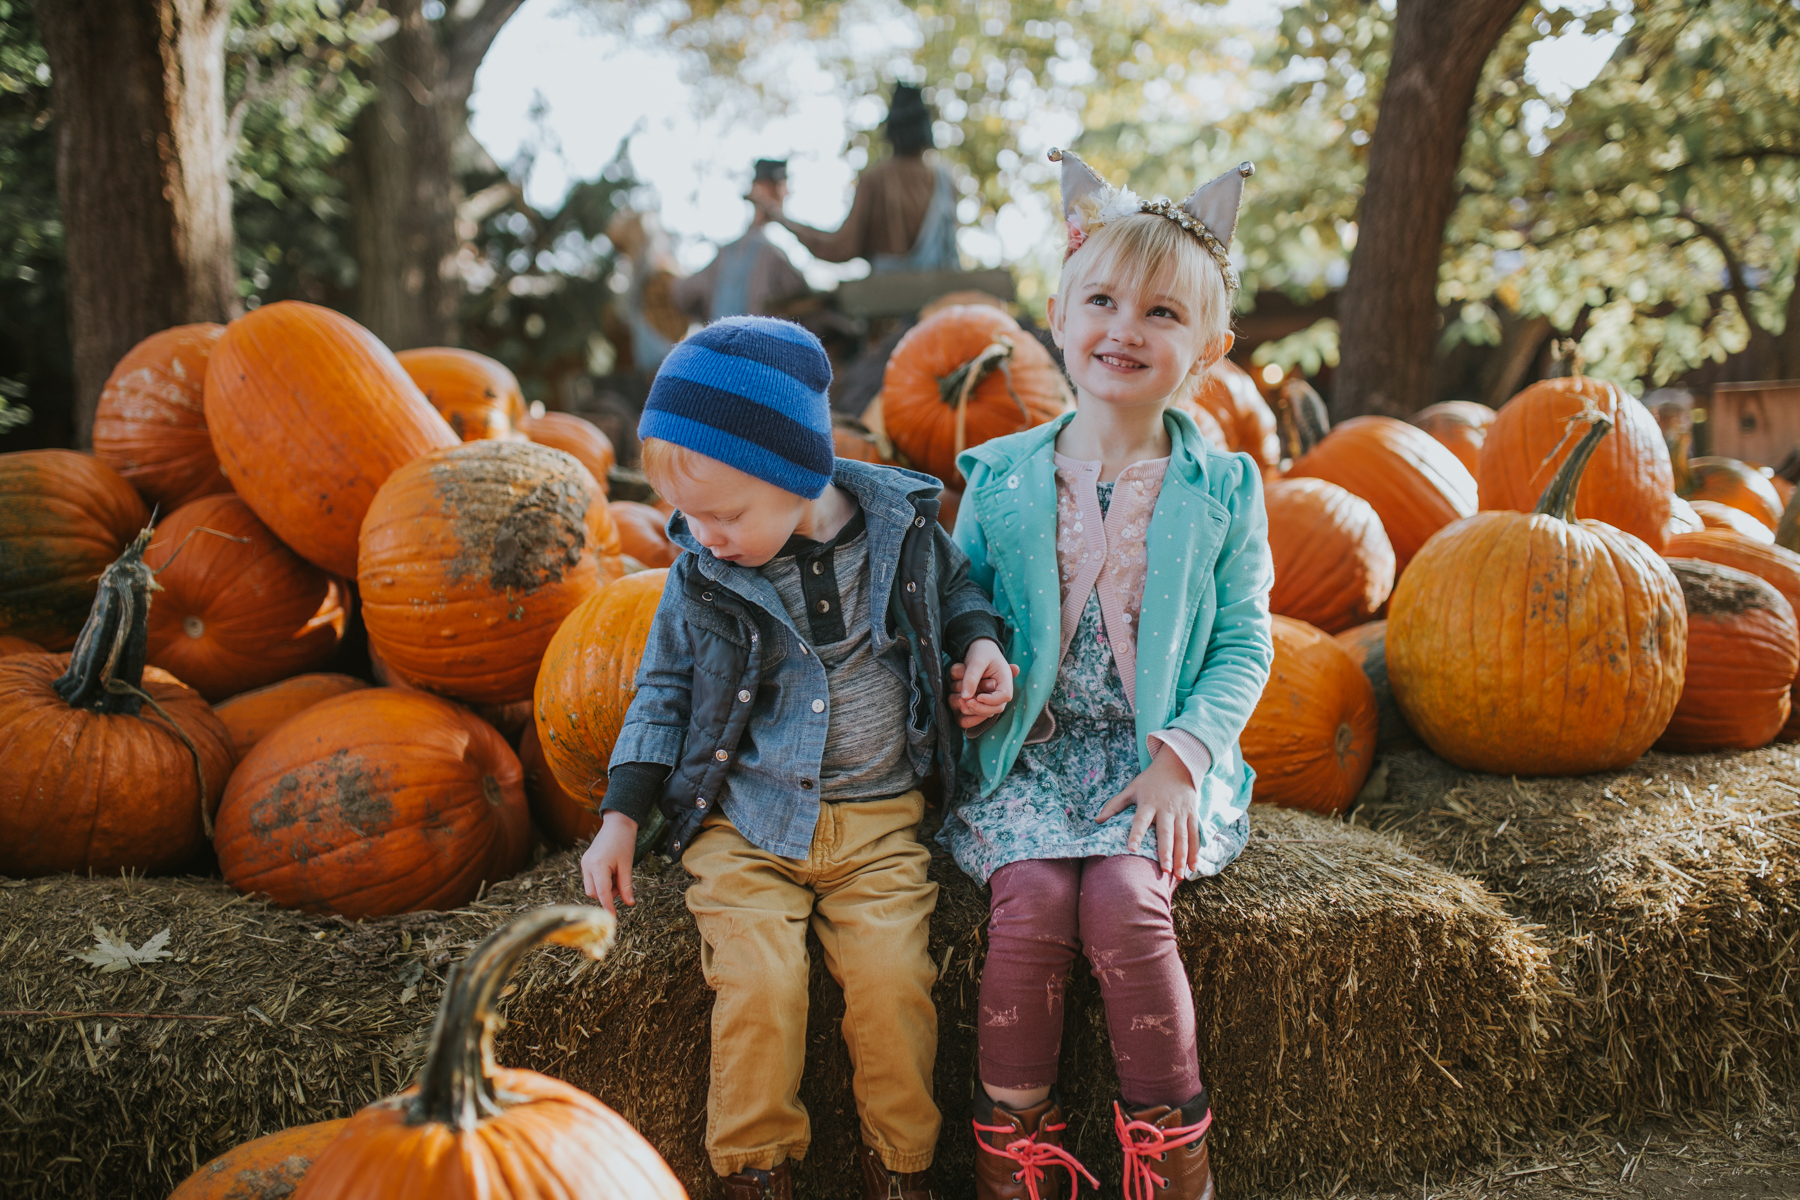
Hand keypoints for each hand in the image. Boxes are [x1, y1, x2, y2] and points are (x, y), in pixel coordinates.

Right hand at [580, 812, 638, 915]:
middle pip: (593, 893)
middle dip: (607, 896)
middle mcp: (587, 866)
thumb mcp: (627, 865)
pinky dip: (601, 882)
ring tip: (617, 876)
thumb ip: (626, 886)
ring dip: (604, 889)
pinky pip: (591, 879)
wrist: (617, 823)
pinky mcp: (585, 862)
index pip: (602, 893)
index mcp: (598, 866)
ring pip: (591, 888)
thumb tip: (629, 903)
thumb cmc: (624, 841)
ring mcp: (584, 863)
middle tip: (621, 885)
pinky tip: (611, 873)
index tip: (613, 919)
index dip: (608, 907)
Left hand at [948, 638, 1016, 729]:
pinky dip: (966, 714)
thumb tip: (966, 697)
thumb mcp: (976, 660)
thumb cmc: (981, 652)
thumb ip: (971, 678)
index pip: (1004, 696)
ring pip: (985, 714)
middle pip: (995, 709)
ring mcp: (992, 698)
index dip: (991, 700)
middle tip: (966, 701)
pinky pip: (976, 715)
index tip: (977, 697)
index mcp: (1005, 679)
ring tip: (959, 699)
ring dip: (971, 711)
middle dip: (979, 708)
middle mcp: (1000, 692)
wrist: (979, 649)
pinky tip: (959, 703)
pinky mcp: (982, 702)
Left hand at [1094, 750, 1201, 874]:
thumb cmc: (1150, 780)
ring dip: (1182, 856)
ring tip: (1180, 875)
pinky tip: (1193, 867)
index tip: (1131, 848)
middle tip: (1165, 870)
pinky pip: (1194, 834)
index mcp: (1148, 803)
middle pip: (1166, 833)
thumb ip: (1114, 805)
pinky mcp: (1192, 814)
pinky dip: (1195, 851)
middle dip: (1166, 852)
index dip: (1136, 834)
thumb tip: (1097, 820)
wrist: (1178, 765)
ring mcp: (1181, 812)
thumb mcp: (1131, 789)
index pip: (1140, 820)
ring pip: (1182, 837)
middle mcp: (1166, 809)